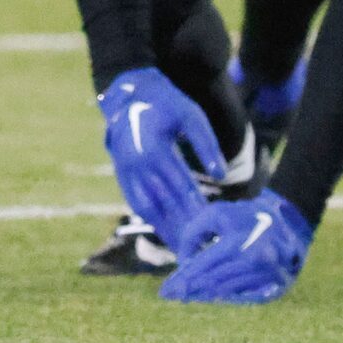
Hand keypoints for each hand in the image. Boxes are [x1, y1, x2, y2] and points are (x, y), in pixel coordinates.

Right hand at [99, 67, 226, 248]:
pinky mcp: (120, 174)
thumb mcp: (192, 116)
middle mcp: (136, 162)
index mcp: (154, 147)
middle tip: (201, 247)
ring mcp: (125, 169)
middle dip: (183, 226)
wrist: (131, 94)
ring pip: (147, 207)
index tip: (213, 226)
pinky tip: (165, 231)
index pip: (181, 186)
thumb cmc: (167, 104)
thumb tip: (222, 176)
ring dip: (165, 229)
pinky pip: (135, 202)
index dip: (197, 208)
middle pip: (164, 202)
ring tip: (183, 248)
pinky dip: (151, 219)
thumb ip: (207, 145)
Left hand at [162, 190, 312, 304]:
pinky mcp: (272, 285)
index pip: (203, 265)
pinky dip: (223, 295)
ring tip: (186, 296)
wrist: (286, 223)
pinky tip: (208, 296)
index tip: (166, 290)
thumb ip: (193, 233)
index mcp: (238, 241)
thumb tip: (183, 262)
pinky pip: (242, 294)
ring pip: (226, 290)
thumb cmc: (244, 216)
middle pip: (212, 281)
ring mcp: (264, 276)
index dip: (182, 279)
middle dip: (189, 289)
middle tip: (171, 296)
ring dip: (204, 295)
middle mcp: (253, 261)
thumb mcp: (215, 214)